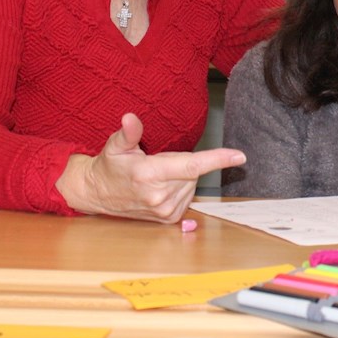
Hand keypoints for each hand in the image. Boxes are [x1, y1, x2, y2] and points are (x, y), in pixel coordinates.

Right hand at [56, 113, 245, 221]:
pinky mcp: (168, 219)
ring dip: (179, 178)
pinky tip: (160, 189)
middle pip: (192, 171)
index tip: (239, 156)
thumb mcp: (116, 146)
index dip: (217, 160)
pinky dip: (179, 189)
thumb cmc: (109, 166)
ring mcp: (164, 210)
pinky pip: (188, 197)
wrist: (97, 194)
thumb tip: (130, 118)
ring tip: (153, 177)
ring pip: (191, 184)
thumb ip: (129, 133)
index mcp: (149, 174)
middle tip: (155, 163)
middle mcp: (160, 196)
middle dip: (179, 163)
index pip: (192, 165)